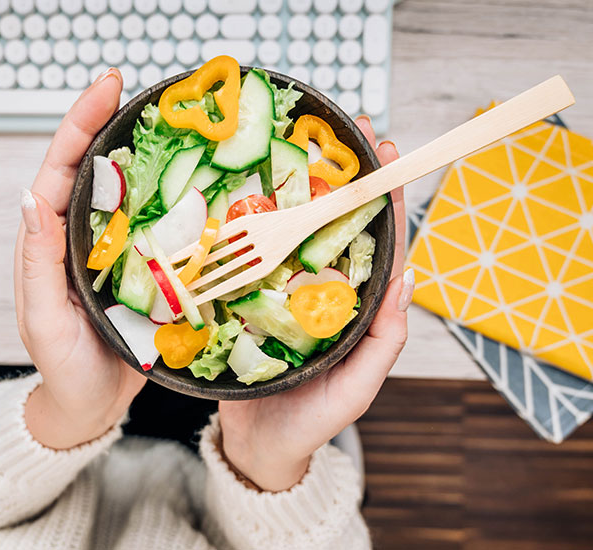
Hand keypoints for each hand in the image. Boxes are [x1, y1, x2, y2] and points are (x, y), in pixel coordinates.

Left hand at [14, 68, 145, 449]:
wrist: (92, 404)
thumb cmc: (64, 367)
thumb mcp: (44, 320)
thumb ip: (37, 263)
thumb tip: (31, 199)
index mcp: (50, 241)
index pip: (60, 170)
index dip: (80, 124)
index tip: (107, 88)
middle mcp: (81, 235)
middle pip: (94, 168)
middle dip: (113, 122)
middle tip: (141, 89)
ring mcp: (113, 248)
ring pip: (128, 191)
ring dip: (148, 154)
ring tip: (173, 122)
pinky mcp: (141, 265)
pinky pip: (156, 223)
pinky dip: (173, 198)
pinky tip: (195, 180)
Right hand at [218, 116, 412, 490]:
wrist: (256, 445)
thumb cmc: (310, 422)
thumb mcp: (356, 389)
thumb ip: (383, 341)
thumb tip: (406, 279)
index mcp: (356, 306)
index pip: (379, 243)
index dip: (385, 199)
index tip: (388, 155)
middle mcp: (324, 290)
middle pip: (338, 223)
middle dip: (345, 175)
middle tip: (348, 129)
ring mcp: (286, 291)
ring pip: (296, 230)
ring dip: (300, 187)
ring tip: (299, 144)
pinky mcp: (252, 297)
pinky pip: (255, 254)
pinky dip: (254, 222)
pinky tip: (248, 192)